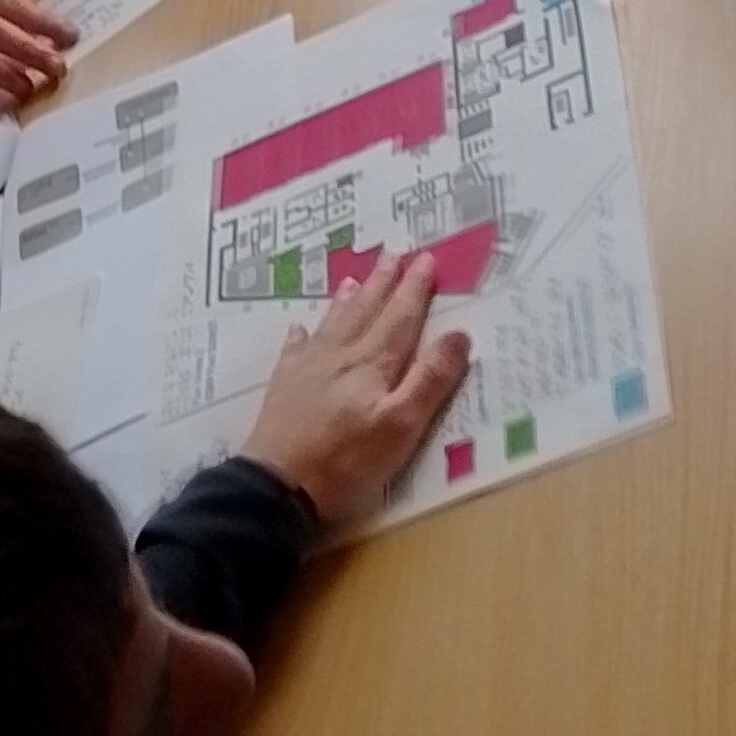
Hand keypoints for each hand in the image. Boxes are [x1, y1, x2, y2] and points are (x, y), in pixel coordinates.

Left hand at [240, 251, 471, 528]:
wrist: (277, 483)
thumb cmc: (346, 460)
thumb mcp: (401, 426)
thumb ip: (430, 380)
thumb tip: (458, 334)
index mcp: (373, 364)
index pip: (401, 318)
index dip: (415, 289)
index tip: (426, 260)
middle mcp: (340, 356)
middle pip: (366, 311)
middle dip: (384, 283)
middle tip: (393, 253)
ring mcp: (307, 369)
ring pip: (332, 324)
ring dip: (347, 300)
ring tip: (355, 280)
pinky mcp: (284, 387)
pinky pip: (295, 349)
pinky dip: (302, 335)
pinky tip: (299, 328)